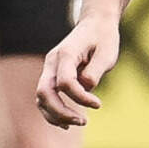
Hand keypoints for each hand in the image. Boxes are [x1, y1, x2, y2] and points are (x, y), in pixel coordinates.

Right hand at [35, 12, 122, 130]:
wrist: (95, 24)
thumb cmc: (103, 38)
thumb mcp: (107, 54)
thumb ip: (94, 72)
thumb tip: (85, 89)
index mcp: (66, 53)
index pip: (65, 83)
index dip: (81, 98)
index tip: (98, 104)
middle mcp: (52, 61)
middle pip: (45, 92)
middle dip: (61, 111)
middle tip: (83, 121)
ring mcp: (50, 68)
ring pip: (41, 97)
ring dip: (56, 114)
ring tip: (78, 122)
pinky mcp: (52, 75)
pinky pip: (46, 97)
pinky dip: (53, 111)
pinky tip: (66, 123)